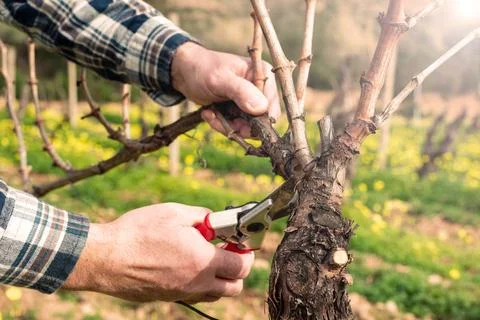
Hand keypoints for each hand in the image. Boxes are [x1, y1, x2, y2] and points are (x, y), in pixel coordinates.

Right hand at [63, 203, 253, 302]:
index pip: (242, 266)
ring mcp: (181, 294)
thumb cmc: (138, 232)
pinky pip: (194, 295)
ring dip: (219, 278)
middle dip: (237, 269)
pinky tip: (185, 264)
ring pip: (215, 294)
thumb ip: (201, 217)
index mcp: (203, 261)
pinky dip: (200, 283)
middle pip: (234, 287)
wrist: (105, 258)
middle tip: (227, 250)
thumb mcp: (174, 213)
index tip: (239, 242)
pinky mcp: (167, 298)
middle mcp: (196, 283)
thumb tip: (213, 221)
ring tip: (205, 257)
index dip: (247, 253)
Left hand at [171, 42, 279, 136]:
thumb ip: (241, 91)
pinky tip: (209, 113)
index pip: (272, 106)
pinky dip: (222, 125)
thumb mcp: (220, 79)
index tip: (239, 125)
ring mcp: (250, 102)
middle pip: (261, 121)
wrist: (185, 73)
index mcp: (263, 75)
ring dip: (228, 127)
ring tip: (210, 115)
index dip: (258, 121)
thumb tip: (262, 108)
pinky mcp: (239, 112)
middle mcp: (261, 90)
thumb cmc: (203, 69)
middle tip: (220, 120)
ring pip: (248, 128)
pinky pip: (237, 128)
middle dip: (240, 126)